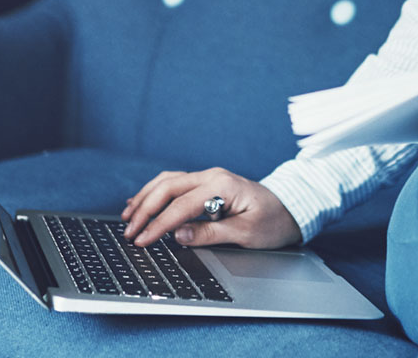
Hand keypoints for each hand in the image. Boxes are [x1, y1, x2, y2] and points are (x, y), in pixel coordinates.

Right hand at [120, 166, 301, 249]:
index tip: (142, 241)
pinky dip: (154, 192)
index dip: (158, 225)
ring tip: (128, 217)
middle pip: (167, 187)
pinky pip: (174, 184)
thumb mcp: (246, 234)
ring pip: (167, 182)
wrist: (289, 208)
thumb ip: (211, 233)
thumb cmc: (272, 221)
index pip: (181, 205)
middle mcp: (212, 176)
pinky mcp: (206, 183)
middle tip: (129, 231)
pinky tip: (140, 202)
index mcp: (221, 185)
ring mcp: (208, 177)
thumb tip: (178, 235)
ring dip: (145, 198)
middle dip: (145, 210)